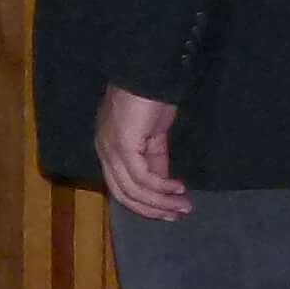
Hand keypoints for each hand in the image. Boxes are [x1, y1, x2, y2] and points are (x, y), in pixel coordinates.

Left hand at [97, 87, 188, 221]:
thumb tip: (164, 184)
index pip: (121, 187)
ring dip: (161, 202)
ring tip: (184, 206)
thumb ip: (154, 160)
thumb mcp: (153, 136)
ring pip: (133, 190)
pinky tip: (178, 188)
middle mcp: (104, 152)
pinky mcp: (123, 146)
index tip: (169, 213)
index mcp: (108, 149)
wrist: (148, 73)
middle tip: (179, 215)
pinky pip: (141, 177)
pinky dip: (161, 186)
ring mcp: (111, 150)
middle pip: (123, 195)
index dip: (145, 204)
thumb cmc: (150, 98)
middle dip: (153, 209)